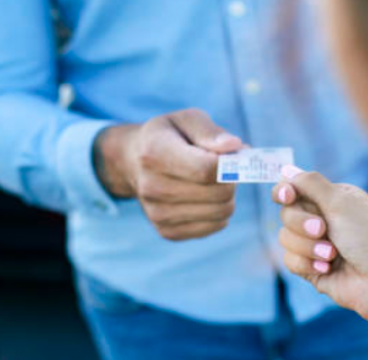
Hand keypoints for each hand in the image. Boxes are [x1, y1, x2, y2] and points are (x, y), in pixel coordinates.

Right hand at [95, 109, 242, 240]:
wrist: (133, 162)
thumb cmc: (169, 137)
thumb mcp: (186, 120)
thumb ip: (210, 132)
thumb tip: (234, 147)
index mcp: (155, 152)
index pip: (207, 168)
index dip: (230, 164)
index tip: (234, 156)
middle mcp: (152, 186)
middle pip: (219, 193)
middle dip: (231, 179)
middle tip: (223, 167)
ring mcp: (157, 213)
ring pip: (221, 212)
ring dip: (226, 196)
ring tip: (212, 181)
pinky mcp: (167, 232)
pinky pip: (215, 226)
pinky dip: (218, 212)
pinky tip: (205, 197)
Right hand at [272, 165, 367, 318]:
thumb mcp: (342, 202)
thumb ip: (310, 183)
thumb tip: (286, 169)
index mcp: (333, 199)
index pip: (295, 189)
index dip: (285, 191)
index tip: (287, 196)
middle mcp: (323, 219)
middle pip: (286, 213)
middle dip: (302, 223)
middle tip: (323, 230)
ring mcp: (315, 245)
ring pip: (284, 238)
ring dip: (307, 247)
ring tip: (332, 255)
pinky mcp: (310, 268)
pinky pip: (289, 260)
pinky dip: (307, 264)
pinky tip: (327, 268)